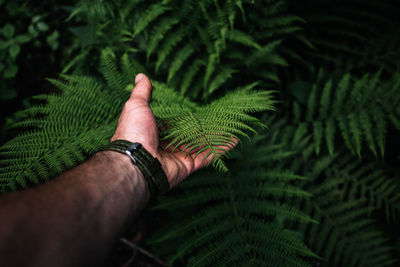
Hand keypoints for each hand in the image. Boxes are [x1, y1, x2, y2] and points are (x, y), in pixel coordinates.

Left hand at [111, 74, 234, 187]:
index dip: (186, 117)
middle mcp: (167, 145)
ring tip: (231, 126)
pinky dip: (221, 149)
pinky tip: (233, 140)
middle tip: (219, 117)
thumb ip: (142, 93)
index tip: (198, 110)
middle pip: (190, 134)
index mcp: (155, 132)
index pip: (174, 123)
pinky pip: (207, 156)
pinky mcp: (188, 166)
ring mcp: (178, 156)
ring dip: (216, 136)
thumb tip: (141, 76)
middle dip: (205, 127)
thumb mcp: (136, 105)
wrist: (136, 161)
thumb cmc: (134, 132)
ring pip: (201, 145)